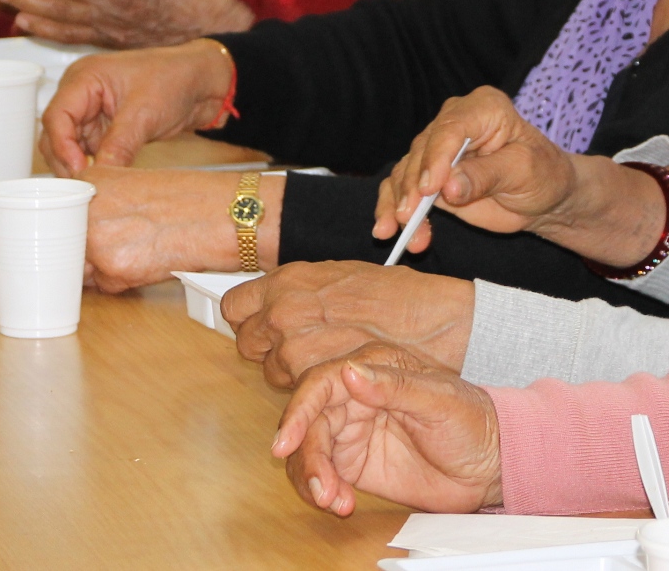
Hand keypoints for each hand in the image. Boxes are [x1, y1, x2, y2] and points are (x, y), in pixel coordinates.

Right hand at [39, 39, 237, 174]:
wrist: (204, 83)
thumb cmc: (176, 78)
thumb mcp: (144, 114)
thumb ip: (118, 145)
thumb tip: (98, 177)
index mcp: (84, 77)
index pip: (56, 116)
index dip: (62, 146)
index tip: (79, 170)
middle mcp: (81, 93)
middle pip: (56, 133)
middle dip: (67, 160)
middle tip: (83, 186)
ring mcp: (92, 111)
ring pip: (70, 146)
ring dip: (79, 166)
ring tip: (93, 186)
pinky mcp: (105, 128)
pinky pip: (89, 151)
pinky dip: (94, 166)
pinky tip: (102, 180)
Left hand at [83, 166, 276, 292]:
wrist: (218, 214)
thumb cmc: (187, 198)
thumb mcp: (133, 184)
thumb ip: (100, 203)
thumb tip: (79, 230)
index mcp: (88, 181)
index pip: (59, 216)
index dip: (72, 231)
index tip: (79, 237)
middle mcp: (85, 208)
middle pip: (65, 245)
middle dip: (86, 253)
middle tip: (119, 246)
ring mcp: (96, 240)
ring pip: (82, 269)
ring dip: (104, 268)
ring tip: (138, 250)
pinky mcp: (112, 269)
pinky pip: (105, 286)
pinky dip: (123, 282)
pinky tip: (147, 262)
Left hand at [226, 262, 474, 387]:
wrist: (432, 325)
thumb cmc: (398, 298)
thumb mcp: (340, 275)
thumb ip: (303, 290)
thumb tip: (281, 299)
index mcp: (287, 281)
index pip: (235, 305)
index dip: (249, 316)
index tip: (260, 322)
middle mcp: (283, 313)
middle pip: (247, 341)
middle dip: (268, 345)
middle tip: (299, 345)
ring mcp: (294, 350)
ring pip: (272, 371)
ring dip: (292, 371)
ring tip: (328, 361)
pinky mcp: (311, 383)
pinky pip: (296, 394)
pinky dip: (312, 392)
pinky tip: (337, 379)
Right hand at [272, 342, 503, 516]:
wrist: (488, 464)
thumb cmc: (471, 420)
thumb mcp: (438, 399)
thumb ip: (392, 386)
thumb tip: (350, 372)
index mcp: (373, 369)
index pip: (321, 384)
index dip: (299, 411)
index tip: (287, 441)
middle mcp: (355, 397)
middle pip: (309, 423)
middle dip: (307, 457)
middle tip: (321, 488)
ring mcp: (352, 431)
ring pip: (310, 451)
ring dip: (312, 478)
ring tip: (333, 500)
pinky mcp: (354, 463)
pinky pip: (323, 475)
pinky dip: (324, 491)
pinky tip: (342, 504)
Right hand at [376, 88, 578, 252]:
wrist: (544, 196)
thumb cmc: (542, 174)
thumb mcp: (523, 172)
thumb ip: (486, 176)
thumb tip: (448, 188)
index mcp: (483, 108)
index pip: (450, 129)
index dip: (436, 159)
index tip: (428, 189)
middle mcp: (454, 123)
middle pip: (421, 151)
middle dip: (411, 186)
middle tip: (408, 216)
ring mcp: (437, 150)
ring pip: (405, 172)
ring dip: (398, 203)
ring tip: (398, 232)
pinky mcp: (427, 177)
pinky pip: (401, 189)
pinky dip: (392, 209)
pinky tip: (390, 231)